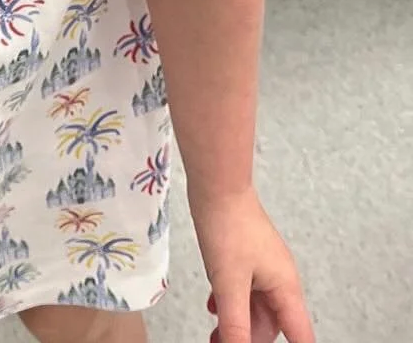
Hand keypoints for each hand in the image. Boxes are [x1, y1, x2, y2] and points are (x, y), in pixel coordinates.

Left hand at [194, 190, 313, 342]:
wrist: (216, 185)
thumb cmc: (228, 226)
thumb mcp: (228, 282)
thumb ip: (235, 322)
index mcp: (286, 289)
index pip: (301, 336)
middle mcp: (279, 281)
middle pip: (272, 324)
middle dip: (250, 339)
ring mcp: (262, 268)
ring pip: (254, 308)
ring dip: (236, 323)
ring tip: (212, 335)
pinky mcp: (245, 257)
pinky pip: (242, 290)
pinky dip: (230, 302)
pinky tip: (213, 306)